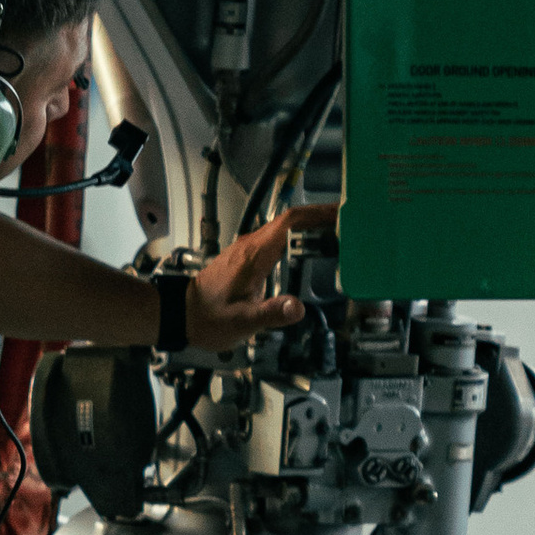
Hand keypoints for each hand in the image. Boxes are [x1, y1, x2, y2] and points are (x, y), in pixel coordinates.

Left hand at [184, 204, 334, 357]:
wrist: (182, 316)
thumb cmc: (208, 318)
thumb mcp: (242, 321)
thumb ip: (271, 313)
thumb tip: (298, 307)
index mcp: (254, 255)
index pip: (289, 222)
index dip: (317, 214)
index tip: (342, 214)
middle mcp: (251, 246)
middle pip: (291, 221)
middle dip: (321, 218)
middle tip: (351, 224)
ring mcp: (249, 250)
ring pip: (284, 229)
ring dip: (311, 227)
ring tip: (340, 234)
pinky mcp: (247, 258)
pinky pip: (277, 240)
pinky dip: (298, 239)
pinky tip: (311, 250)